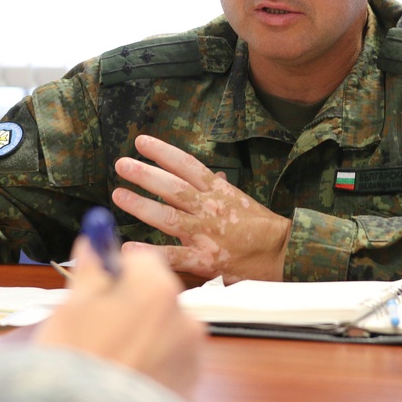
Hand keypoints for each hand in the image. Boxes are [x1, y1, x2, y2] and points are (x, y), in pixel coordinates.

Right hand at [37, 238, 202, 400]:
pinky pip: (172, 363)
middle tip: (100, 329)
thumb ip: (90, 271)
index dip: (118, 272)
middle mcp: (183, 316)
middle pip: (157, 296)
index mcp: (155, 289)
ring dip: (145, 338)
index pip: (142, 259)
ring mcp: (191, 354)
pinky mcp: (191, 385)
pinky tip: (129, 377)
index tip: (101, 286)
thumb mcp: (71, 309)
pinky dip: (155, 367)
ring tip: (113, 359)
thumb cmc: (78, 365)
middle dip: (132, 307)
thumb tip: (92, 245)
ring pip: (165, 331)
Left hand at [111, 134, 291, 282]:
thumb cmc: (262, 227)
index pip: (186, 165)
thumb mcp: (241, 200)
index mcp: (218, 191)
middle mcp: (209, 208)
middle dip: (145, 174)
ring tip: (119, 194)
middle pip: (172, 186)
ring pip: (168, 215)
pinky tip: (130, 248)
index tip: (142, 142)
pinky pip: (173, 255)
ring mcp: (205, 232)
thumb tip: (215, 175)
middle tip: (122, 164)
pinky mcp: (205, 259)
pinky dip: (151, 252)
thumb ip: (221, 189)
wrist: (282, 253)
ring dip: (141, 205)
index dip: (163, 152)